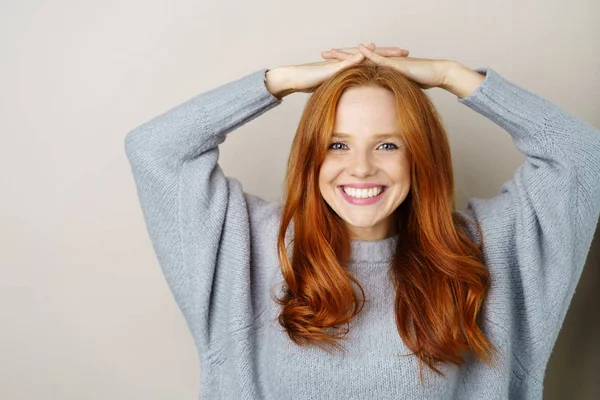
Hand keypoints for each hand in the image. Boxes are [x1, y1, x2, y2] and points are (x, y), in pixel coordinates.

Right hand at [268, 43, 408, 96]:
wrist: (295, 78)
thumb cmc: (311, 85)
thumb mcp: (334, 91)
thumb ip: (345, 92)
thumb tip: (355, 103)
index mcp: (350, 67)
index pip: (372, 62)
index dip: (386, 61)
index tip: (402, 62)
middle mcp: (347, 61)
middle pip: (371, 55)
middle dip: (389, 54)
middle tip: (406, 52)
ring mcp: (340, 62)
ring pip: (361, 55)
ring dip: (377, 52)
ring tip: (393, 51)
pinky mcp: (331, 65)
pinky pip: (345, 61)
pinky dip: (356, 57)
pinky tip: (366, 54)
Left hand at [323, 43, 453, 89]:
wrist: (437, 73)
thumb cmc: (420, 81)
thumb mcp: (398, 89)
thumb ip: (387, 91)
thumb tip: (379, 102)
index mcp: (380, 66)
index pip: (358, 63)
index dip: (343, 63)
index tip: (328, 63)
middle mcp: (382, 60)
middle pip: (356, 56)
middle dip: (339, 55)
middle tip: (323, 53)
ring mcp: (388, 60)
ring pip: (365, 55)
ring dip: (349, 52)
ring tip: (333, 51)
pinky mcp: (397, 62)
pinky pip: (381, 57)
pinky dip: (370, 53)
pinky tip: (360, 49)